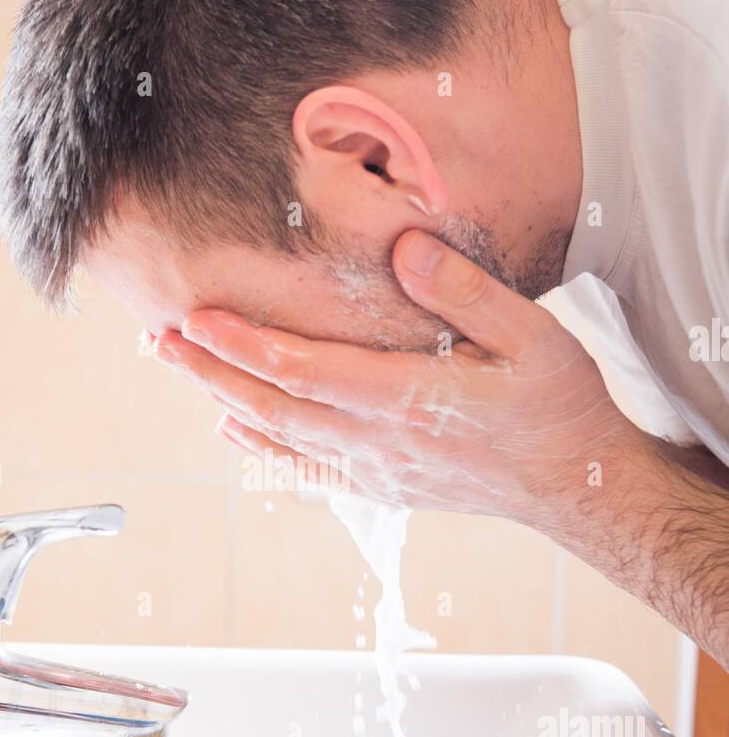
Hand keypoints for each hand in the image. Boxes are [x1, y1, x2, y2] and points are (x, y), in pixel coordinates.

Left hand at [153, 230, 636, 528]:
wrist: (578, 488)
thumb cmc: (559, 408)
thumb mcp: (532, 337)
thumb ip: (465, 293)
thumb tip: (406, 248)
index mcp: (409, 400)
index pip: (304, 370)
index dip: (244, 345)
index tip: (196, 317)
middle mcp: (381, 442)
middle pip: (274, 404)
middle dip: (212, 372)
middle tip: (158, 338)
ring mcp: (378, 470)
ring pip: (282, 436)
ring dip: (225, 402)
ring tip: (181, 368)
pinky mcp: (384, 486)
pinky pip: (308, 467)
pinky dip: (264, 447)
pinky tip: (234, 430)